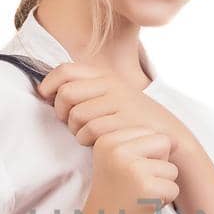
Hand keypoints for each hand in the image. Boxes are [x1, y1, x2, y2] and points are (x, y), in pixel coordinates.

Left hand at [37, 61, 192, 160]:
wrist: (168, 135)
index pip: (66, 70)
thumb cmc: (133, 120)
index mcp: (105, 76)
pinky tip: (97, 143)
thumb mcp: (112, 97)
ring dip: (75, 130)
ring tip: (87, 134)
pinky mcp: (124, 122)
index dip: (49, 83)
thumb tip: (45, 91)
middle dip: (61, 111)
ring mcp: (119, 102)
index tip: (46, 96)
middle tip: (70, 122)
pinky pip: (91, 131)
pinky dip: (87, 140)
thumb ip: (84, 90)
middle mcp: (112, 85)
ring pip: (76, 115)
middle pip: (66, 94)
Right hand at [80, 127, 179, 213]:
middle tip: (137, 183)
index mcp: (108, 139)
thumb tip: (177, 137)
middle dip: (159, 166)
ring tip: (138, 195)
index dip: (149, 156)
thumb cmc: (115, 196)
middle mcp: (117, 149)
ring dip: (161, 186)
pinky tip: (143, 206)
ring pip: (171, 169)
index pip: (152, 134)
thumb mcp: (118, 161)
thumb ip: (138, 143)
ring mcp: (131, 168)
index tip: (128, 173)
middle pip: (164, 144)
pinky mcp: (145, 188)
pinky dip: (163, 201)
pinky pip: (173, 188)